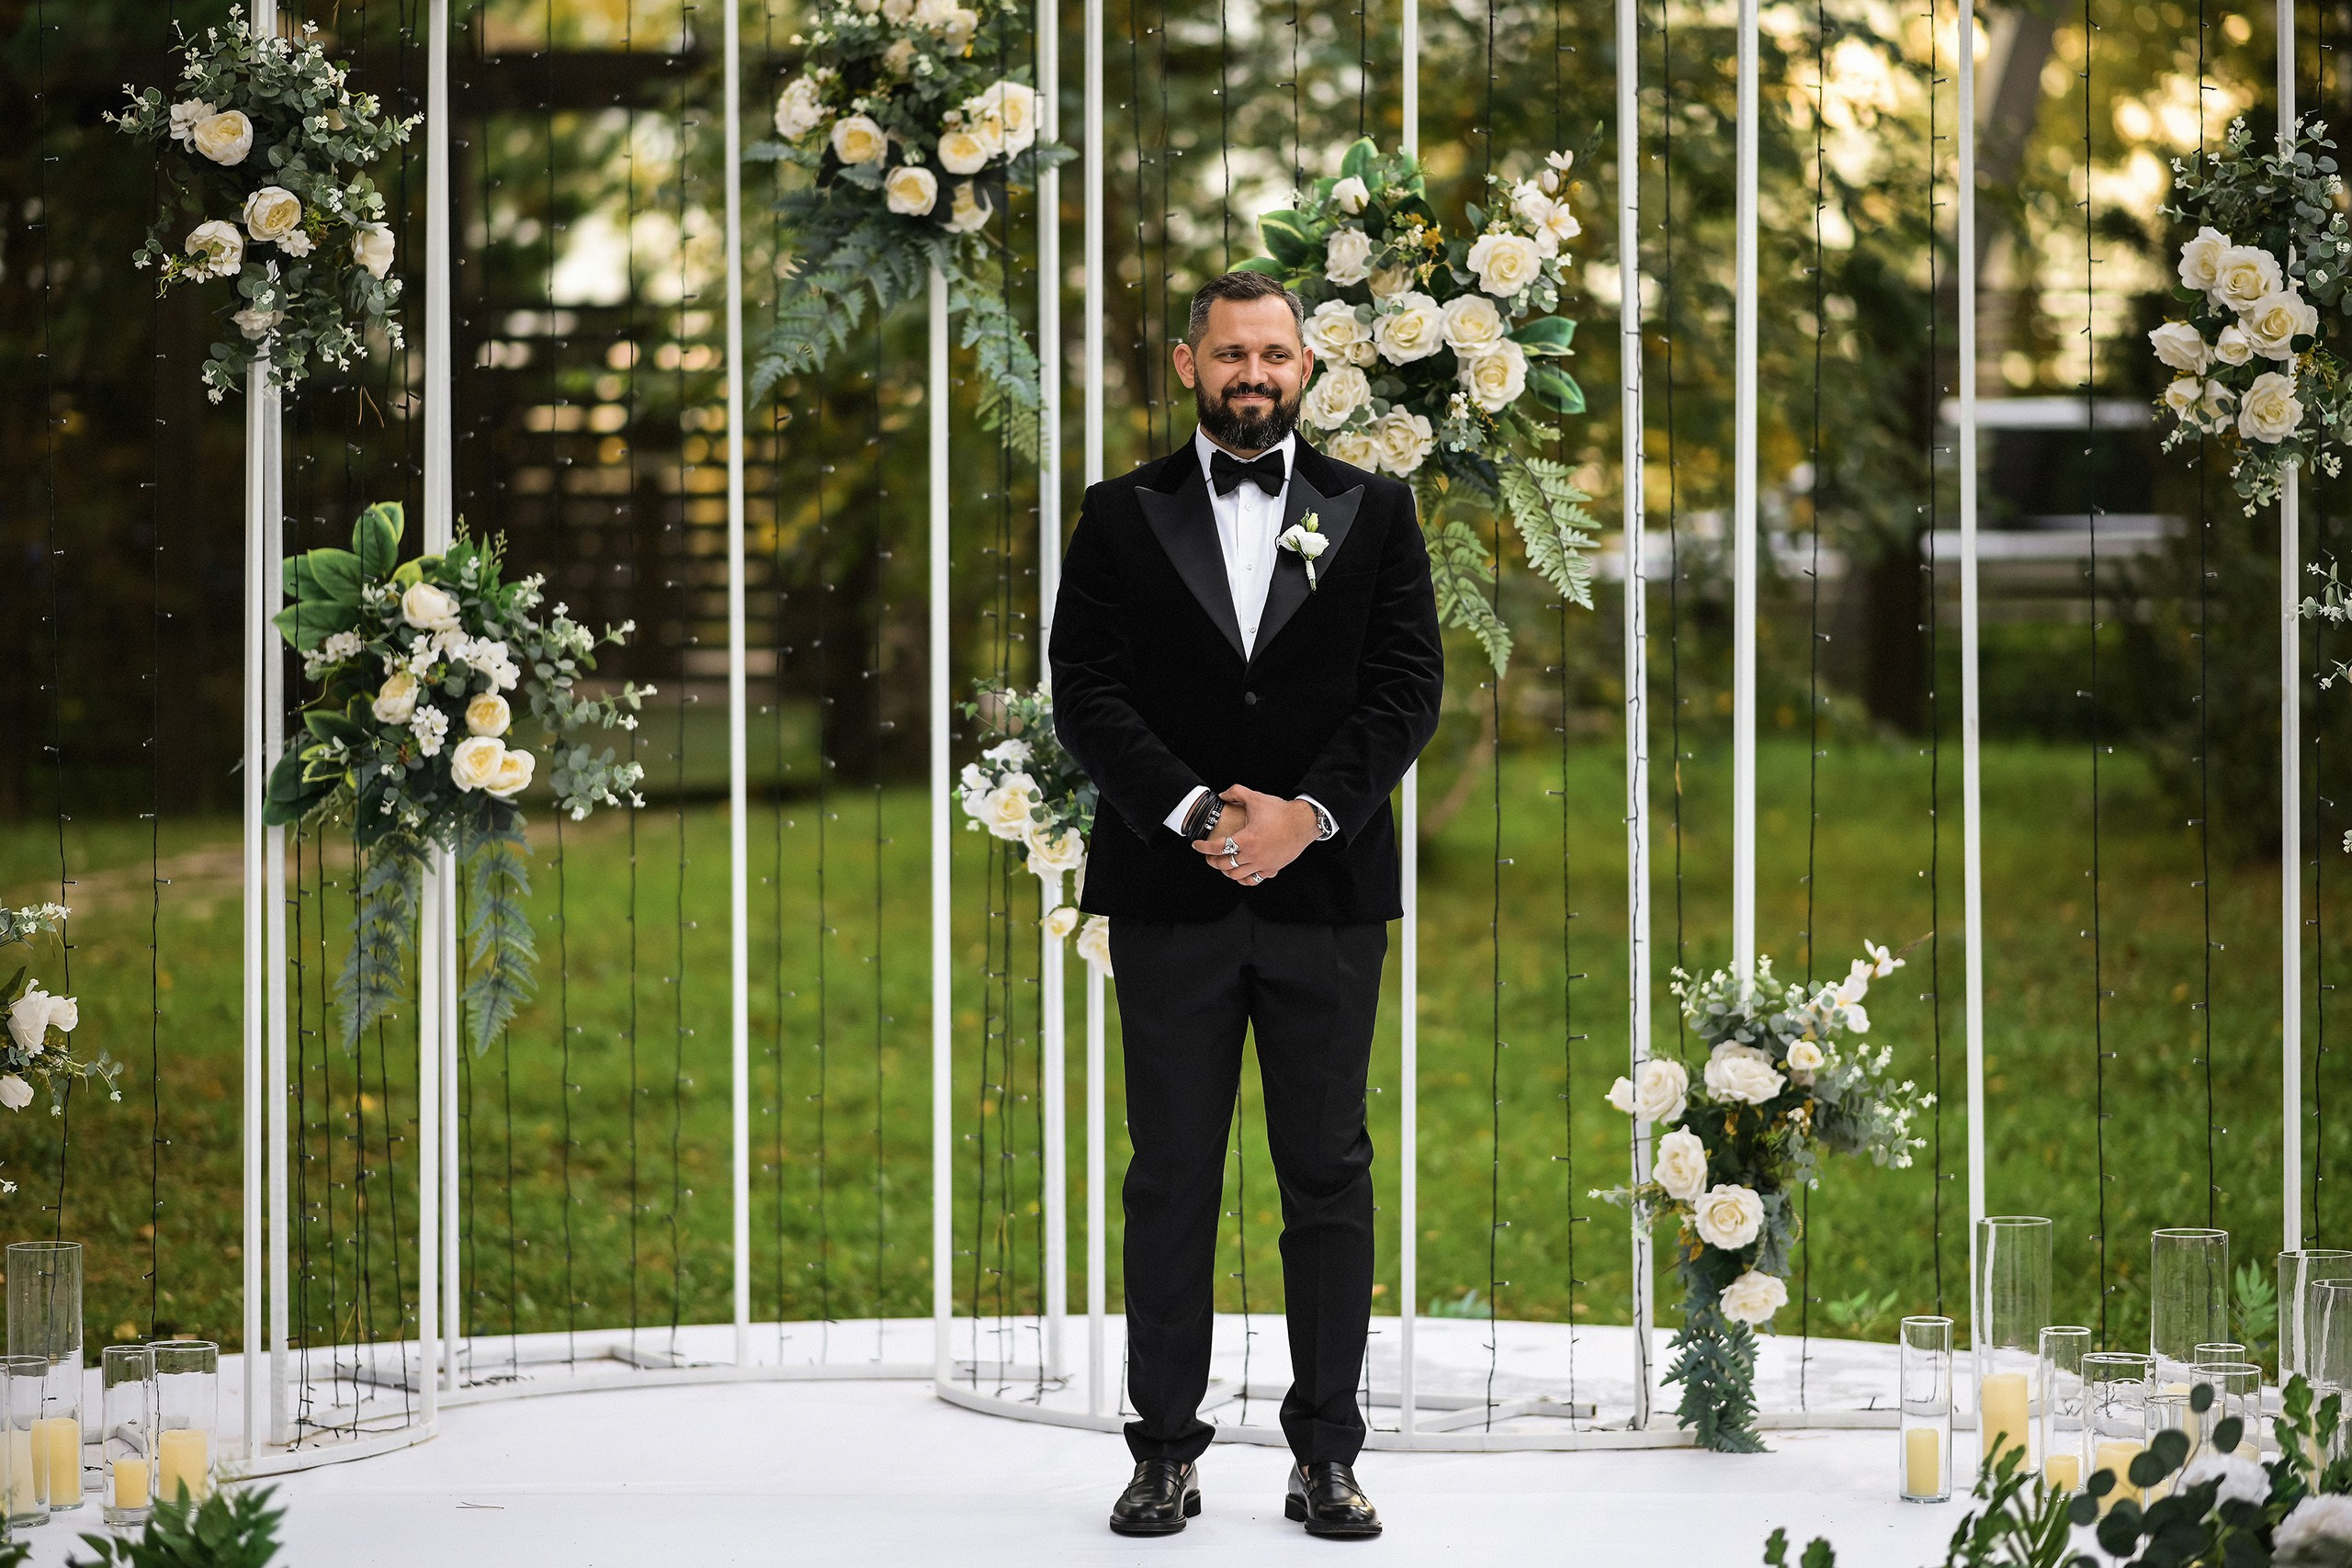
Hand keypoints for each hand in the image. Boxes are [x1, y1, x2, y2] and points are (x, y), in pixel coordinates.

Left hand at [1191, 785, 1318, 883]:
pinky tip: (1243, 871)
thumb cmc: (1281, 812)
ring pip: (1238, 876)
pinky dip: (1245, 877)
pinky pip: (1255, 879)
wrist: (1304, 822)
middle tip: (1209, 856)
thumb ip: (1236, 793)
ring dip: (1227, 870)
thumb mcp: (1255, 798)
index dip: (1203, 848)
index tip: (1197, 846)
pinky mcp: (1273, 868)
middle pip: (1225, 865)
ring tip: (1224, 864)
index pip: (1217, 848)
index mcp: (1247, 839)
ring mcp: (1263, 864)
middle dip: (1213, 861)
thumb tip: (1223, 795)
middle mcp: (1253, 855)